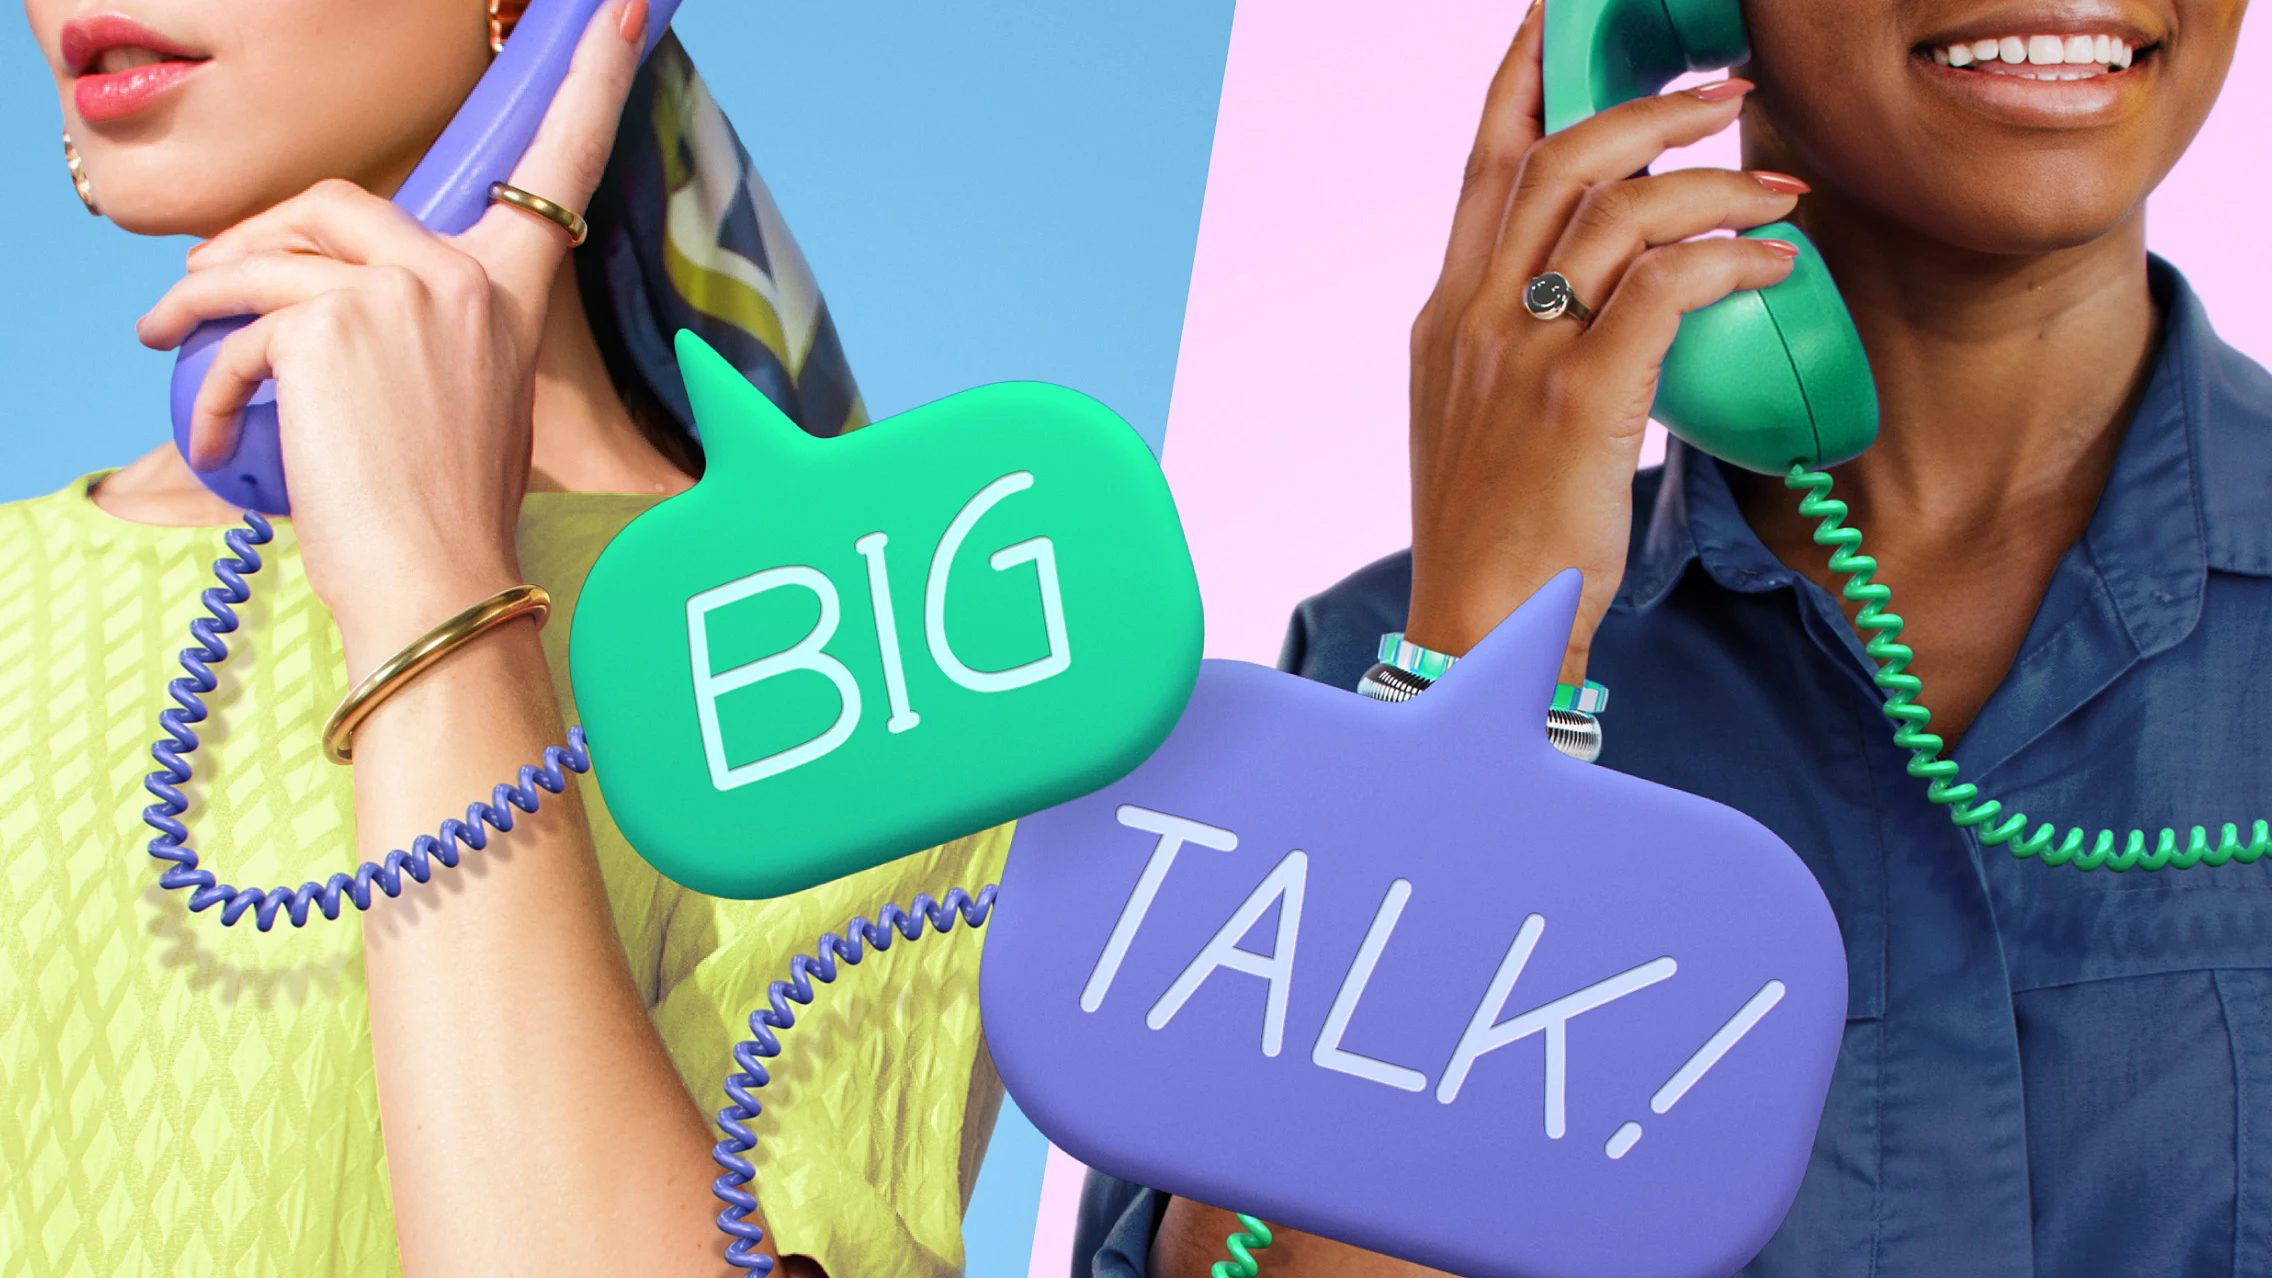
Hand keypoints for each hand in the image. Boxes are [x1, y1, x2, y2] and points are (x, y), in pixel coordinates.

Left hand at [136, 0, 648, 677]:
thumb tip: (313, 297)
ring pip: (264, 255)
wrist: (436, 587)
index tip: (620, 6)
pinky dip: (203, 376)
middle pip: (335, 199)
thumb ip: (418, 330)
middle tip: (203, 297)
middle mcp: (463, 277)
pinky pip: (233, 321)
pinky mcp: (328, 319)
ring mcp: (401, 291)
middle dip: (255, 240)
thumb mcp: (456, 404)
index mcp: (509, 293)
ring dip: (199, 305)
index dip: (593, 79)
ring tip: (173, 350)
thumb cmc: (446, 518)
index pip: (559, 166)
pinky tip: (214, 431)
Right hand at [1404, 0, 1805, 676]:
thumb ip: (1523, 347)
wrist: (1478, 634)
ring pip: (1615, 210)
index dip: (1524, 76)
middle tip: (1724, 90)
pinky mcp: (1577, 401)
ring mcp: (1518, 356)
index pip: (1483, 165)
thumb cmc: (1498, 541)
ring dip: (1711, 180)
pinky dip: (1728, 259)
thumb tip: (1603, 299)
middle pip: (1554, 159)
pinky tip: (1774, 267)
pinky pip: (1662, 288)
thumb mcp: (1482, 423)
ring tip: (1780, 186)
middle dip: (1647, 105)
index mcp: (1445, 316)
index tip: (1562, 15)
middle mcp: (1471, 318)